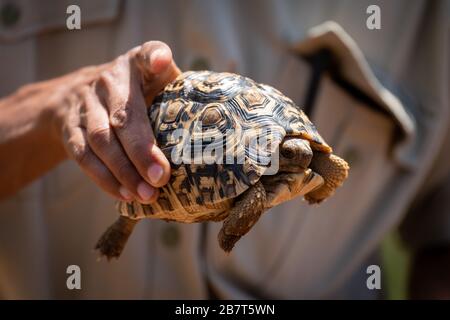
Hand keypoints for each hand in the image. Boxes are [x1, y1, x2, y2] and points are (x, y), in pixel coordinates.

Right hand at [53, 41, 180, 202]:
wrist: (78, 94)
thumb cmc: (135, 93)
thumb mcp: (156, 83)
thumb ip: (178, 94)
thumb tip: (213, 131)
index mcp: (136, 65)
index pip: (146, 54)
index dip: (154, 57)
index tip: (161, 63)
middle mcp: (108, 81)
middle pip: (123, 116)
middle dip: (141, 150)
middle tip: (160, 177)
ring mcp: (85, 104)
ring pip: (100, 140)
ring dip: (124, 171)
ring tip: (147, 194)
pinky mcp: (70, 128)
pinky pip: (83, 156)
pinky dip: (104, 178)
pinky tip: (125, 194)